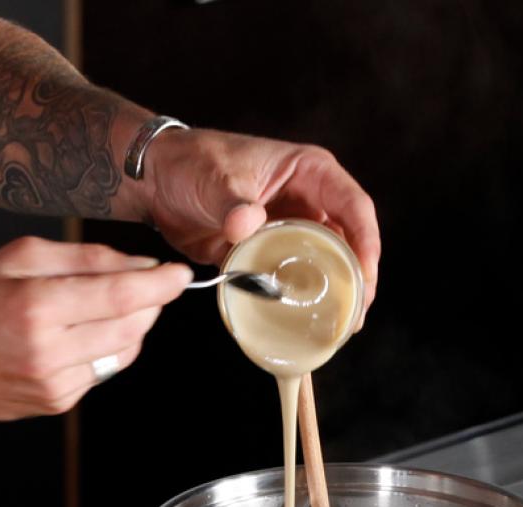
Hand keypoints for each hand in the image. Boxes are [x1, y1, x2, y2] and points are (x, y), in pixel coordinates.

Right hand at [0, 237, 192, 430]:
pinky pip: (100, 373)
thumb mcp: (15, 257)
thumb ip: (81, 259)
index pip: (122, 295)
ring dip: (127, 328)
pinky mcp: (56, 403)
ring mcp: (54, 383)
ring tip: (97, 309)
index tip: (180, 275)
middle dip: (147, 303)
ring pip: (123, 353)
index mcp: (37, 305)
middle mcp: (49, 350)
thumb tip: (137, 267)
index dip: (160, 285)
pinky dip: (101, 351)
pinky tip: (73, 337)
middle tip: (140, 284)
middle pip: (132, 327)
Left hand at [144, 127, 380, 310]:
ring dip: (333, 291)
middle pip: (347, 240)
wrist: (157, 184)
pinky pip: (290, 275)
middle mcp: (307, 201)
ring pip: (324, 261)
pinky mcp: (266, 251)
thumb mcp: (215, 179)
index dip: (365, 242)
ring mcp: (288, 227)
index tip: (365, 276)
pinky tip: (303, 321)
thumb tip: (248, 223)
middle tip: (356, 315)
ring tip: (339, 326)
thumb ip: (233, 203)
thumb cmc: (192, 165)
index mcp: (309, 173)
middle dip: (357, 277)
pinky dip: (297, 297)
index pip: (353, 207)